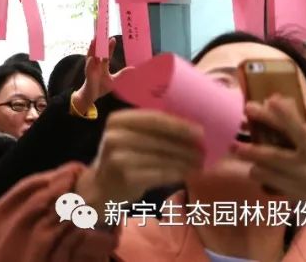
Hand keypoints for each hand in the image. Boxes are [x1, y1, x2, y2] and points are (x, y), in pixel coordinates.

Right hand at [71, 39, 124, 113]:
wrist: (92, 96)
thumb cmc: (101, 86)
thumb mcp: (114, 80)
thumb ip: (122, 74)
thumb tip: (133, 69)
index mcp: (102, 65)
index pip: (106, 53)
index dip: (110, 47)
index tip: (113, 39)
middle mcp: (96, 65)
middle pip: (98, 51)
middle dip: (99, 43)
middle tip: (101, 33)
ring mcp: (91, 69)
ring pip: (91, 56)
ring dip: (92, 49)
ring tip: (94, 40)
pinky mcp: (88, 75)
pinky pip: (88, 68)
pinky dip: (90, 63)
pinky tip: (92, 58)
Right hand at [75, 109, 203, 210]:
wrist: (101, 187)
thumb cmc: (122, 157)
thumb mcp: (129, 137)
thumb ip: (151, 128)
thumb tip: (191, 125)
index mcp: (117, 120)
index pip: (154, 118)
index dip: (179, 124)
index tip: (200, 130)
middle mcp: (115, 136)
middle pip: (160, 138)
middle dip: (185, 144)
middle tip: (204, 149)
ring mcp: (119, 157)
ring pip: (163, 157)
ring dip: (185, 160)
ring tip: (200, 162)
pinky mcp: (126, 177)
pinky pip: (160, 173)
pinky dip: (177, 173)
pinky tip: (188, 173)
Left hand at [234, 96, 305, 260]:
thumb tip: (294, 103)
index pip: (302, 129)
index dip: (286, 114)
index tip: (271, 100)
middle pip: (278, 151)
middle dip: (255, 142)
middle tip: (239, 128)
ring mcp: (303, 183)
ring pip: (268, 169)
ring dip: (251, 158)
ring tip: (236, 149)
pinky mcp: (296, 198)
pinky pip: (271, 183)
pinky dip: (259, 174)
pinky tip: (253, 170)